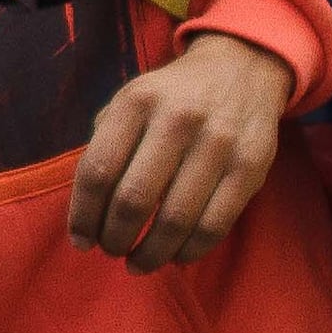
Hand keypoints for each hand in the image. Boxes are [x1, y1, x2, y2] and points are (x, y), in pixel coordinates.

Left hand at [68, 31, 296, 271]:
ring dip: (150, 254)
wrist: (241, 69)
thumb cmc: (171, 98)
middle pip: (133, 200)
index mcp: (137, 102)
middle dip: (114, 238)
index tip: (80, 241)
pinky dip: (190, 251)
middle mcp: (177, 119)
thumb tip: (85, 212)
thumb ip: (105, 145)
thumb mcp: (130, 100)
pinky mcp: (251, 166)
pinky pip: (215, 224)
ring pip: (175, 220)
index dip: (83, 216)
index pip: (97, 171)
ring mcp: (218, 143)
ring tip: (137, 263)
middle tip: (109, 251)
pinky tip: (175, 256)